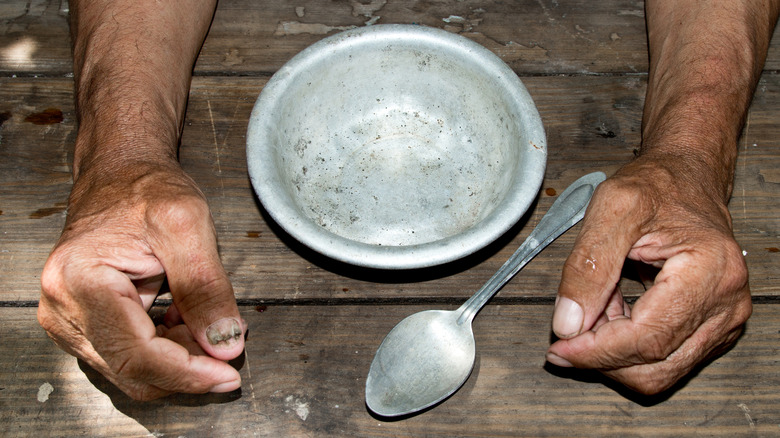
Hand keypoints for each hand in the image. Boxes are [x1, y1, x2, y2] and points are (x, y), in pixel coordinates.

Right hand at [38, 160, 245, 399]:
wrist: (120, 174)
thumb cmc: (146, 189)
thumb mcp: (188, 226)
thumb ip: (206, 288)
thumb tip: (224, 343)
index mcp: (81, 281)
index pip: (137, 355)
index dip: (188, 373)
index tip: (229, 375)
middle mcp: (63, 307)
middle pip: (133, 370)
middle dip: (187, 366)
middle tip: (226, 341)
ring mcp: (68, 319)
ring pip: (132, 370)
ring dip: (178, 357)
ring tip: (203, 317)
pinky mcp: (82, 324)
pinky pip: (128, 356)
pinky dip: (165, 348)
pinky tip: (184, 319)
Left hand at [546, 156, 750, 394]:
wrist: (686, 178)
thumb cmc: (656, 185)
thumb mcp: (612, 208)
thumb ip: (587, 266)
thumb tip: (568, 322)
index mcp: (709, 271)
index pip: (648, 339)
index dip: (596, 351)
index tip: (558, 347)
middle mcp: (726, 302)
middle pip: (656, 365)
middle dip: (602, 357)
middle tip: (566, 332)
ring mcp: (723, 318)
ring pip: (660, 370)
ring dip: (615, 352)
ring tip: (594, 308)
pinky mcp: (712, 326)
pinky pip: (665, 357)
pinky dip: (628, 345)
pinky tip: (611, 311)